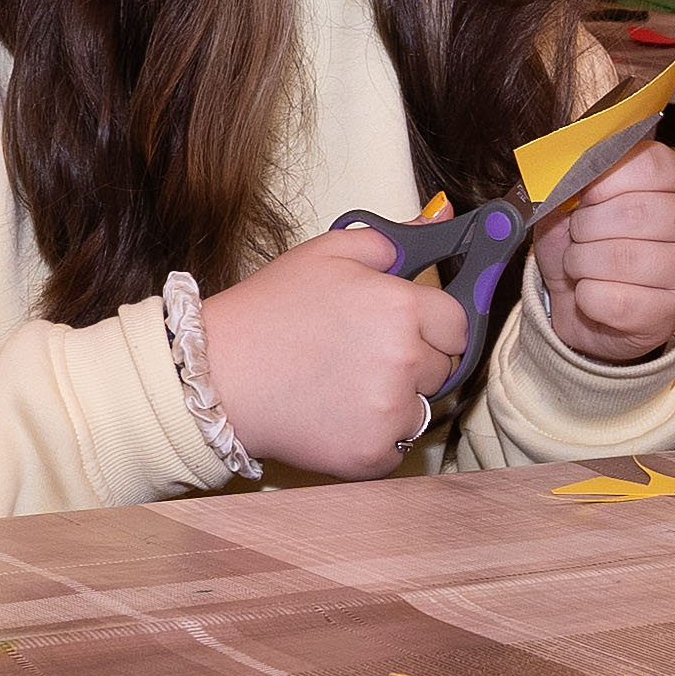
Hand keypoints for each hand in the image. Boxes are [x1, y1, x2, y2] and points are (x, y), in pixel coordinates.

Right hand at [195, 227, 466, 480]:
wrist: (217, 377)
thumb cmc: (268, 312)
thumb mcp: (325, 253)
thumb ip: (390, 240)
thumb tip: (441, 221)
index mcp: (399, 306)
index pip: (457, 323)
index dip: (434, 323)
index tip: (411, 327)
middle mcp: (404, 360)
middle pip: (443, 367)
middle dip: (416, 360)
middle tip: (364, 354)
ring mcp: (389, 412)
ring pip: (421, 408)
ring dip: (397, 400)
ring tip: (345, 385)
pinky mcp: (372, 455)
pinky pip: (398, 447)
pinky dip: (375, 437)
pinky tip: (337, 416)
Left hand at [532, 142, 674, 363]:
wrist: (582, 300)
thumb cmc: (586, 241)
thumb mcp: (572, 201)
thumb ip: (571, 182)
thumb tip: (560, 179)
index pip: (647, 164)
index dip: (602, 179)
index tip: (583, 194)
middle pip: (635, 212)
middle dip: (586, 226)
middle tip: (576, 235)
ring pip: (625, 259)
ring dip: (583, 262)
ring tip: (580, 263)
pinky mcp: (671, 310)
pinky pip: (618, 302)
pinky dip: (587, 297)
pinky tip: (591, 291)